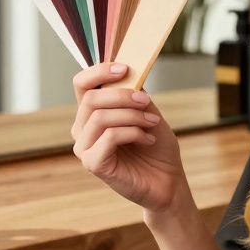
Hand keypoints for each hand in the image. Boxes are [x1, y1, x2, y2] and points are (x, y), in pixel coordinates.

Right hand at [71, 63, 186, 212]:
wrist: (167, 180)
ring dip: (132, 116)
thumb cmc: (156, 146)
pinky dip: (133, 133)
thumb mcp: (148, 112)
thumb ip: (135, 93)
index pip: (82, 84)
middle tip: (147, 102)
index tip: (124, 68)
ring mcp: (84, 148)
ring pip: (100, 117)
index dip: (99, 71)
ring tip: (153, 123)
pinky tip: (148, 139)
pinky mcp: (93, 164)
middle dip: (123, 96)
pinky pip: (109, 137)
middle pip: (91, 99)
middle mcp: (82, 129)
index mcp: (92, 113)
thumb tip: (129, 73)